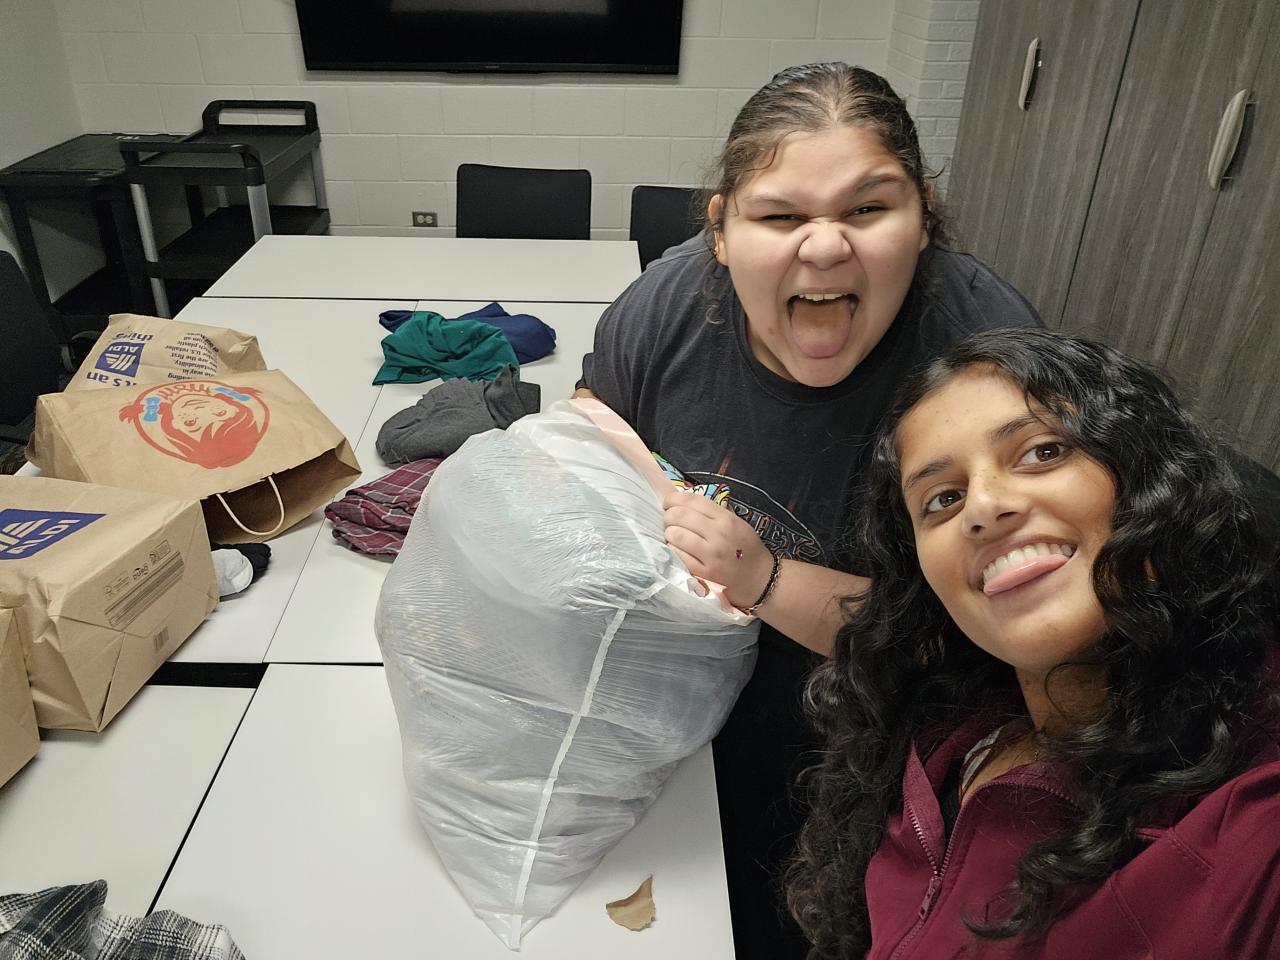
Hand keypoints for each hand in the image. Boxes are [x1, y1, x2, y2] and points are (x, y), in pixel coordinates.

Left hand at [662, 488, 771, 609]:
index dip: (674, 499)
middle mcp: (718, 535)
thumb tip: (682, 503)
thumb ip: (713, 513)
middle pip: (680, 516)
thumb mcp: (736, 523)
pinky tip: (677, 550)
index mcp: (726, 519)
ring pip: (675, 535)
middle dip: (668, 516)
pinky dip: (672, 551)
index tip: (668, 502)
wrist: (760, 579)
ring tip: (673, 536)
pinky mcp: (704, 573)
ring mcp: (711, 555)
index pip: (693, 500)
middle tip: (669, 520)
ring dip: (669, 534)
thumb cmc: (746, 549)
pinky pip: (677, 556)